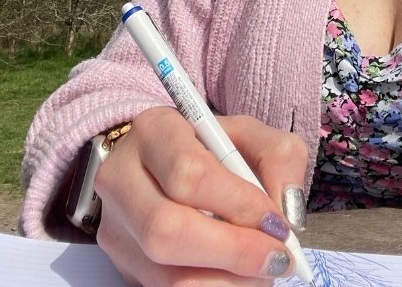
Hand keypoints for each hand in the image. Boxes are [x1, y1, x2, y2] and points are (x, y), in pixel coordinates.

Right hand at [94, 107, 308, 285]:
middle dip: (233, 251)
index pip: (189, 174)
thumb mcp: (251, 135)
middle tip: (278, 258)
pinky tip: (238, 278)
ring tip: (263, 270)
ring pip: (165, 272)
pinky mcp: (121, 262)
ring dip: (227, 281)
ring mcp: (115, 224)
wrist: (169, 164)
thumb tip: (286, 212)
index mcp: (154, 130)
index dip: (238, 204)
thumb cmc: (215, 147)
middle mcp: (121, 176)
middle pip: (166, 229)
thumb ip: (278, 158)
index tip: (277, 222)